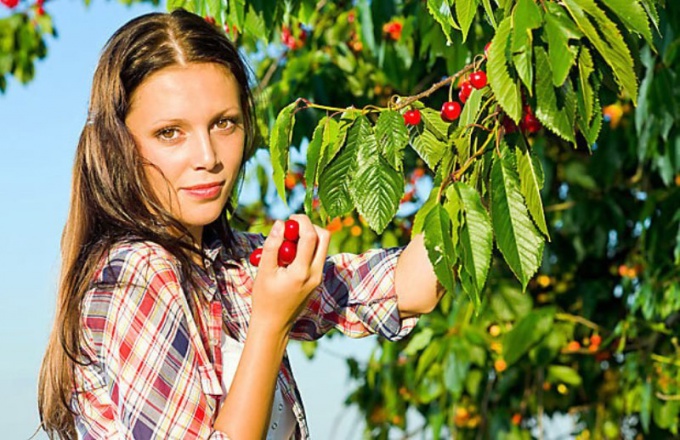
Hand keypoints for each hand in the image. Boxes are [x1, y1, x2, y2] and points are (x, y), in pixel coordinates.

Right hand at [249, 214, 329, 332]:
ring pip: (323, 246)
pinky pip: (317, 256)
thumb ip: (272, 246)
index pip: (310, 237)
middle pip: (324, 237)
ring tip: (288, 242)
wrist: (274, 324)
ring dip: (309, 237)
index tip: (290, 218)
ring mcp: (318, 277)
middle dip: (310, 226)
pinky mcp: (317, 280)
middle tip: (292, 227)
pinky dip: (307, 249)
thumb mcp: (264, 271)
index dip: (302, 221)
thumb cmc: (265, 299)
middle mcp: (315, 274)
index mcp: (301, 272)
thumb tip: (280, 223)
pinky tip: (289, 255)